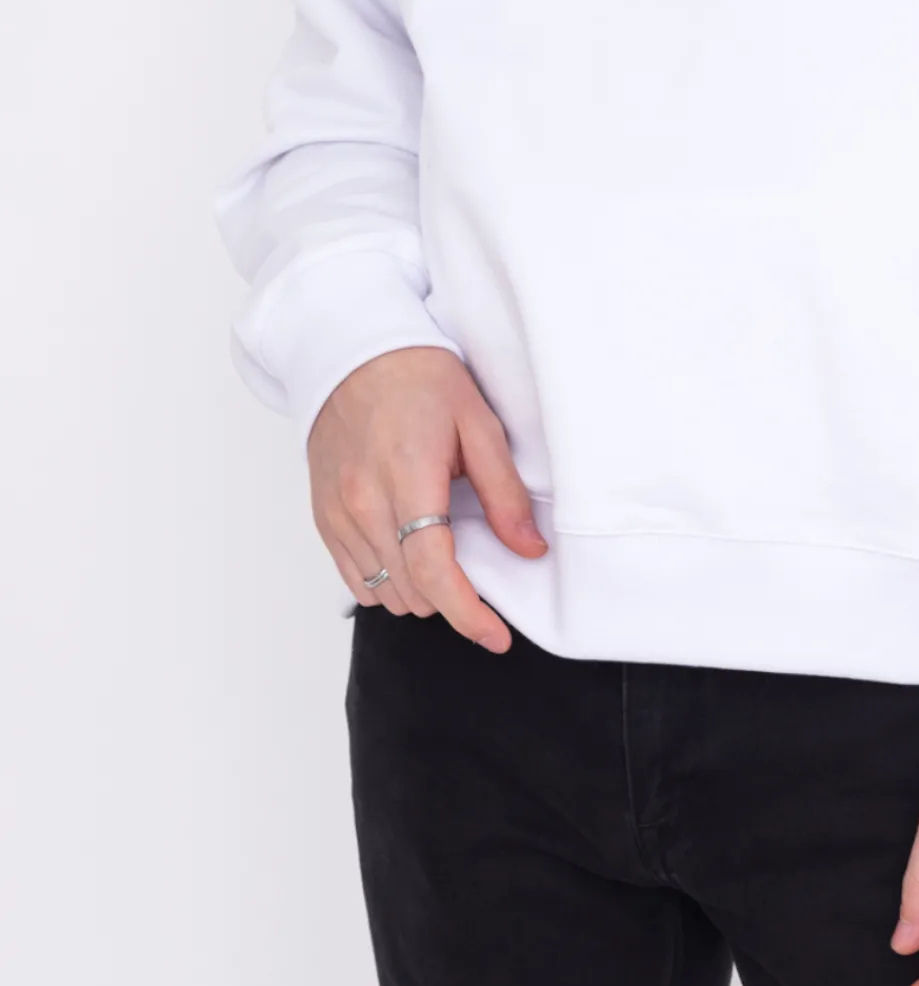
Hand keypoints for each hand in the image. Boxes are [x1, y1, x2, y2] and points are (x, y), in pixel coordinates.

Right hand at [307, 345, 546, 651]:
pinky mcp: (323, 515)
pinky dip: (386, 582)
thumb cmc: (420, 377)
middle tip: (481, 576)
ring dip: (419, 592)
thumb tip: (529, 548)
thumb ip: (504, 492)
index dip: (469, 615)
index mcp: (407, 478)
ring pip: (383, 593)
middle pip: (411, 592)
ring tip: (444, 559)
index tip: (495, 635)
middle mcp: (363, 503)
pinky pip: (354, 577)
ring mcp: (338, 513)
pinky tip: (408, 555)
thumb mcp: (478, 423)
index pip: (434, 573)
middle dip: (453, 599)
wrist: (355, 350)